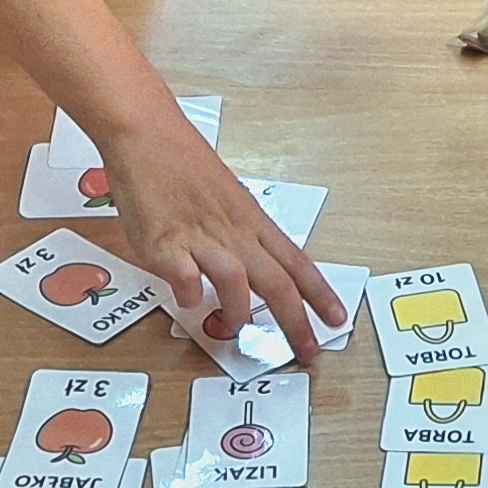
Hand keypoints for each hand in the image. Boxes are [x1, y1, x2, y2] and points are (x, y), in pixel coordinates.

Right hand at [103, 114, 341, 363]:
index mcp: (252, 221)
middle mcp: (234, 230)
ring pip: (237, 278)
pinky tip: (188, 299)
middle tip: (310, 352)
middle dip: (296, 321)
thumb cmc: (185, 165)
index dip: (320, 293)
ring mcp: (200, 236)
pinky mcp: (165, 240)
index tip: (338, 319)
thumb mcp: (226, 200)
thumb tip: (245, 272)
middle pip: (276, 281)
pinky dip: (190, 293)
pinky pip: (185, 275)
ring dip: (240, 310)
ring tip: (238, 329)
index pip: (297, 262)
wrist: (149, 135)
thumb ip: (237, 236)